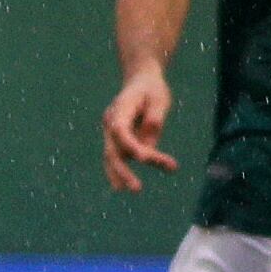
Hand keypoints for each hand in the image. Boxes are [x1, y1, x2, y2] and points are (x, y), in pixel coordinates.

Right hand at [102, 68, 175, 192]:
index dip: (130, 145)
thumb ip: (155, 117)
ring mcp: (113, 133)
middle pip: (112, 149)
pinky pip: (120, 158)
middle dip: (122, 170)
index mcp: (120, 109)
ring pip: (114, 157)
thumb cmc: (151, 89)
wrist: (141, 82)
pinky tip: (124, 187)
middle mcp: (111, 123)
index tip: (145, 158)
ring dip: (122, 174)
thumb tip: (150, 140)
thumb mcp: (159, 98)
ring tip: (134, 189)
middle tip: (137, 188)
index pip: (120, 130)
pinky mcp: (119, 142)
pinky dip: (122, 172)